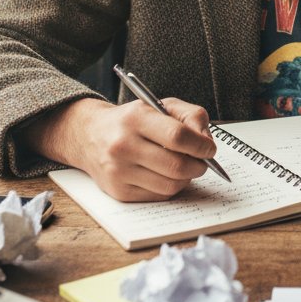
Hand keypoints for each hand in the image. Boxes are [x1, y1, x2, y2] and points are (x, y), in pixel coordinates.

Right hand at [22, 96, 217, 201]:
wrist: (91, 135)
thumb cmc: (133, 120)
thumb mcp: (161, 105)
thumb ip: (191, 116)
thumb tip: (207, 142)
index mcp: (136, 118)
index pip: (177, 136)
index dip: (200, 145)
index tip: (210, 149)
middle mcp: (123, 145)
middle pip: (176, 165)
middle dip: (199, 166)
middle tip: (203, 162)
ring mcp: (118, 171)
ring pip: (170, 184)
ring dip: (187, 178)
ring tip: (186, 167)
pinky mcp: (118, 191)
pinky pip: (158, 196)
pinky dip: (171, 187)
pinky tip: (167, 175)